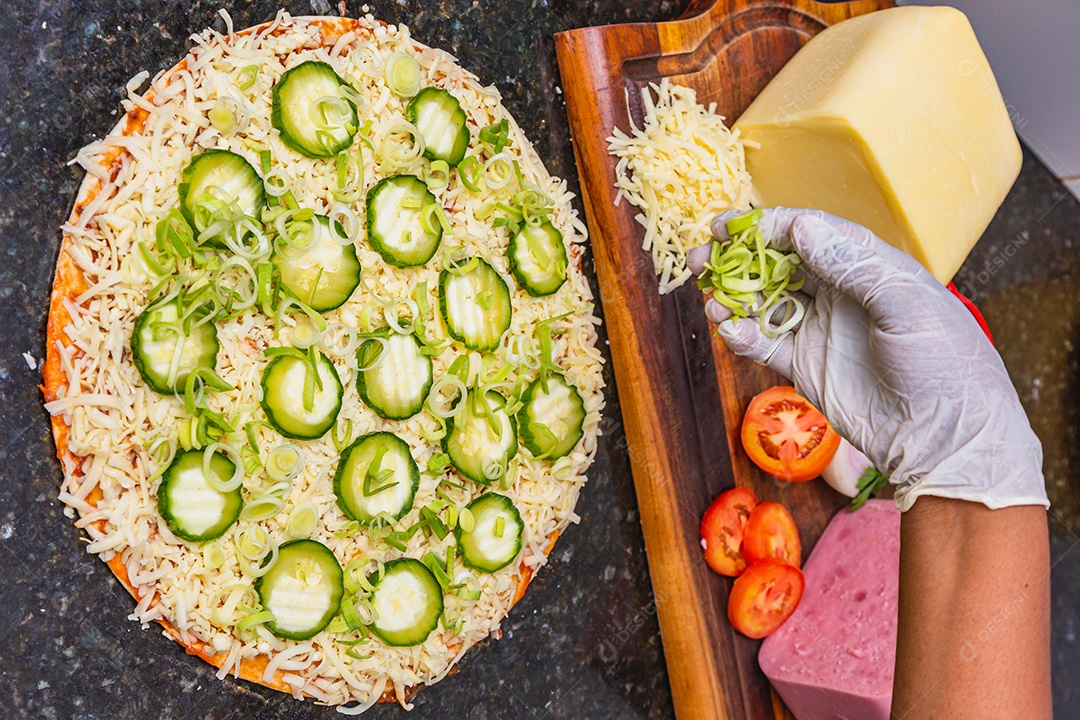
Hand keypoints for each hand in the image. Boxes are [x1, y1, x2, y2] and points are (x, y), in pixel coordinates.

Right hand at [687, 208, 1046, 510]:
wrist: (944, 439)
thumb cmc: (942, 364)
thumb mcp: (905, 305)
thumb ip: (853, 264)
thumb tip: (801, 226)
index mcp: (867, 267)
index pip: (808, 233)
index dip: (767, 226)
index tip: (730, 226)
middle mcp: (839, 293)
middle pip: (777, 264)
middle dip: (737, 260)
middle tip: (701, 258)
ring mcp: (820, 329)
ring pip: (763, 303)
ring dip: (733, 298)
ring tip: (710, 301)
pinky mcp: (805, 367)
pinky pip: (764, 344)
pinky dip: (743, 335)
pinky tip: (731, 332)